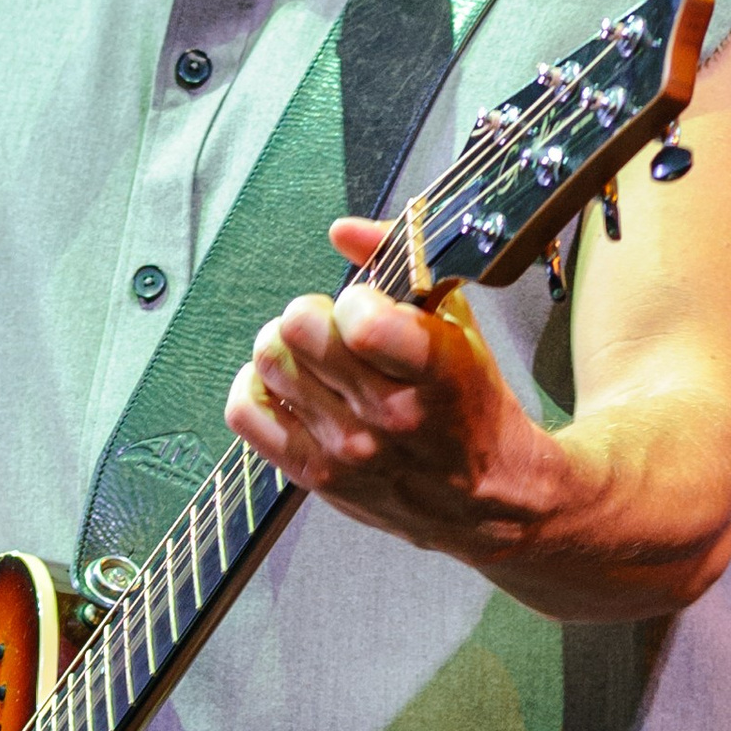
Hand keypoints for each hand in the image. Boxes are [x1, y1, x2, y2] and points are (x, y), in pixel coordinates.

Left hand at [221, 215, 552, 558]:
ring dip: (284, 347)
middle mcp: (389, 416)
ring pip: (268, 362)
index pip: (363, 321)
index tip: (371, 308)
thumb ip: (403, 262)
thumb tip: (341, 230)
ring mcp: (347, 450)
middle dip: (313, 314)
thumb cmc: (471, 402)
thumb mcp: (457, 324)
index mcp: (438, 372)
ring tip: (312, 357)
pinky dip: (256, 387)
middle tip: (334, 329)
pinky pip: (245, 411)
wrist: (485, 500)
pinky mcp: (314, 475)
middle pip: (299, 331)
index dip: (357, 299)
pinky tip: (288, 386)